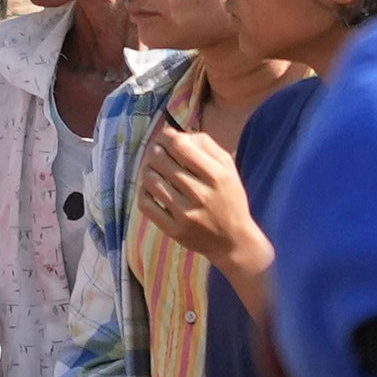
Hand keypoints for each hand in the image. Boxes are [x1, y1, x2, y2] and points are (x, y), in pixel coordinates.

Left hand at [143, 128, 261, 277]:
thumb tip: (177, 134)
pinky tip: (150, 189)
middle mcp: (200, 194)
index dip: (165, 137)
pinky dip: (143, 192)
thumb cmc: (229, 199)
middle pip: (161, 160)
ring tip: (153, 169)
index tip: (164, 138)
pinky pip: (146, 204)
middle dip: (154, 152)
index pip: (179, 145)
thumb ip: (206, 146)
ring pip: (150, 181)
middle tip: (156, 153)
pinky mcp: (174, 230)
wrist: (233, 241)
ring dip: (147, 170)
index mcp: (216, 175)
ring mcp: (185, 214)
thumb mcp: (228, 168)